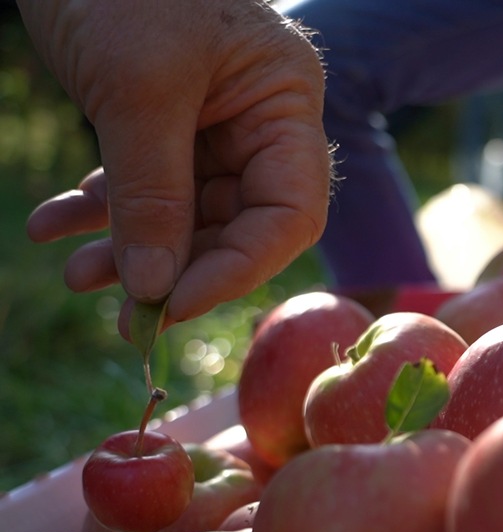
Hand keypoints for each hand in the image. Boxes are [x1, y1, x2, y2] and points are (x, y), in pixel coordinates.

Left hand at [17, 0, 330, 332]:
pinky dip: (102, 206)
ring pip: (184, 210)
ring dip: (127, 244)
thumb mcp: (137, 90)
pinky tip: (56, 222)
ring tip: (73, 273)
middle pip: (235, 221)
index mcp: (284, 101)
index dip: (237, 267)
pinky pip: (144, 181)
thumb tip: (155, 287)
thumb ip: (152, 191)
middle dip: (172, 265)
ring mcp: (213, 120)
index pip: (289, 211)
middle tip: (122, 314)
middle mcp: (259, 118)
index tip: (171, 305)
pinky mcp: (164, 117)